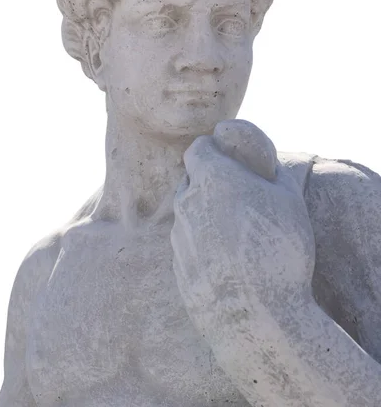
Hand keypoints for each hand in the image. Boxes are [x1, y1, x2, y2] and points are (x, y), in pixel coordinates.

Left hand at [171, 120, 314, 341]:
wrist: (258, 319)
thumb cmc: (279, 251)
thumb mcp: (290, 200)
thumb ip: (272, 172)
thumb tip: (265, 164)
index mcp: (212, 178)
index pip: (198, 148)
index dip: (212, 149)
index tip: (226, 156)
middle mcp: (187, 202)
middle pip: (191, 180)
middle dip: (209, 182)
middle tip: (237, 195)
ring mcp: (179, 236)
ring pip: (188, 213)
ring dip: (206, 214)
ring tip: (238, 235)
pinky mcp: (177, 267)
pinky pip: (189, 244)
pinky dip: (203, 244)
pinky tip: (228, 262)